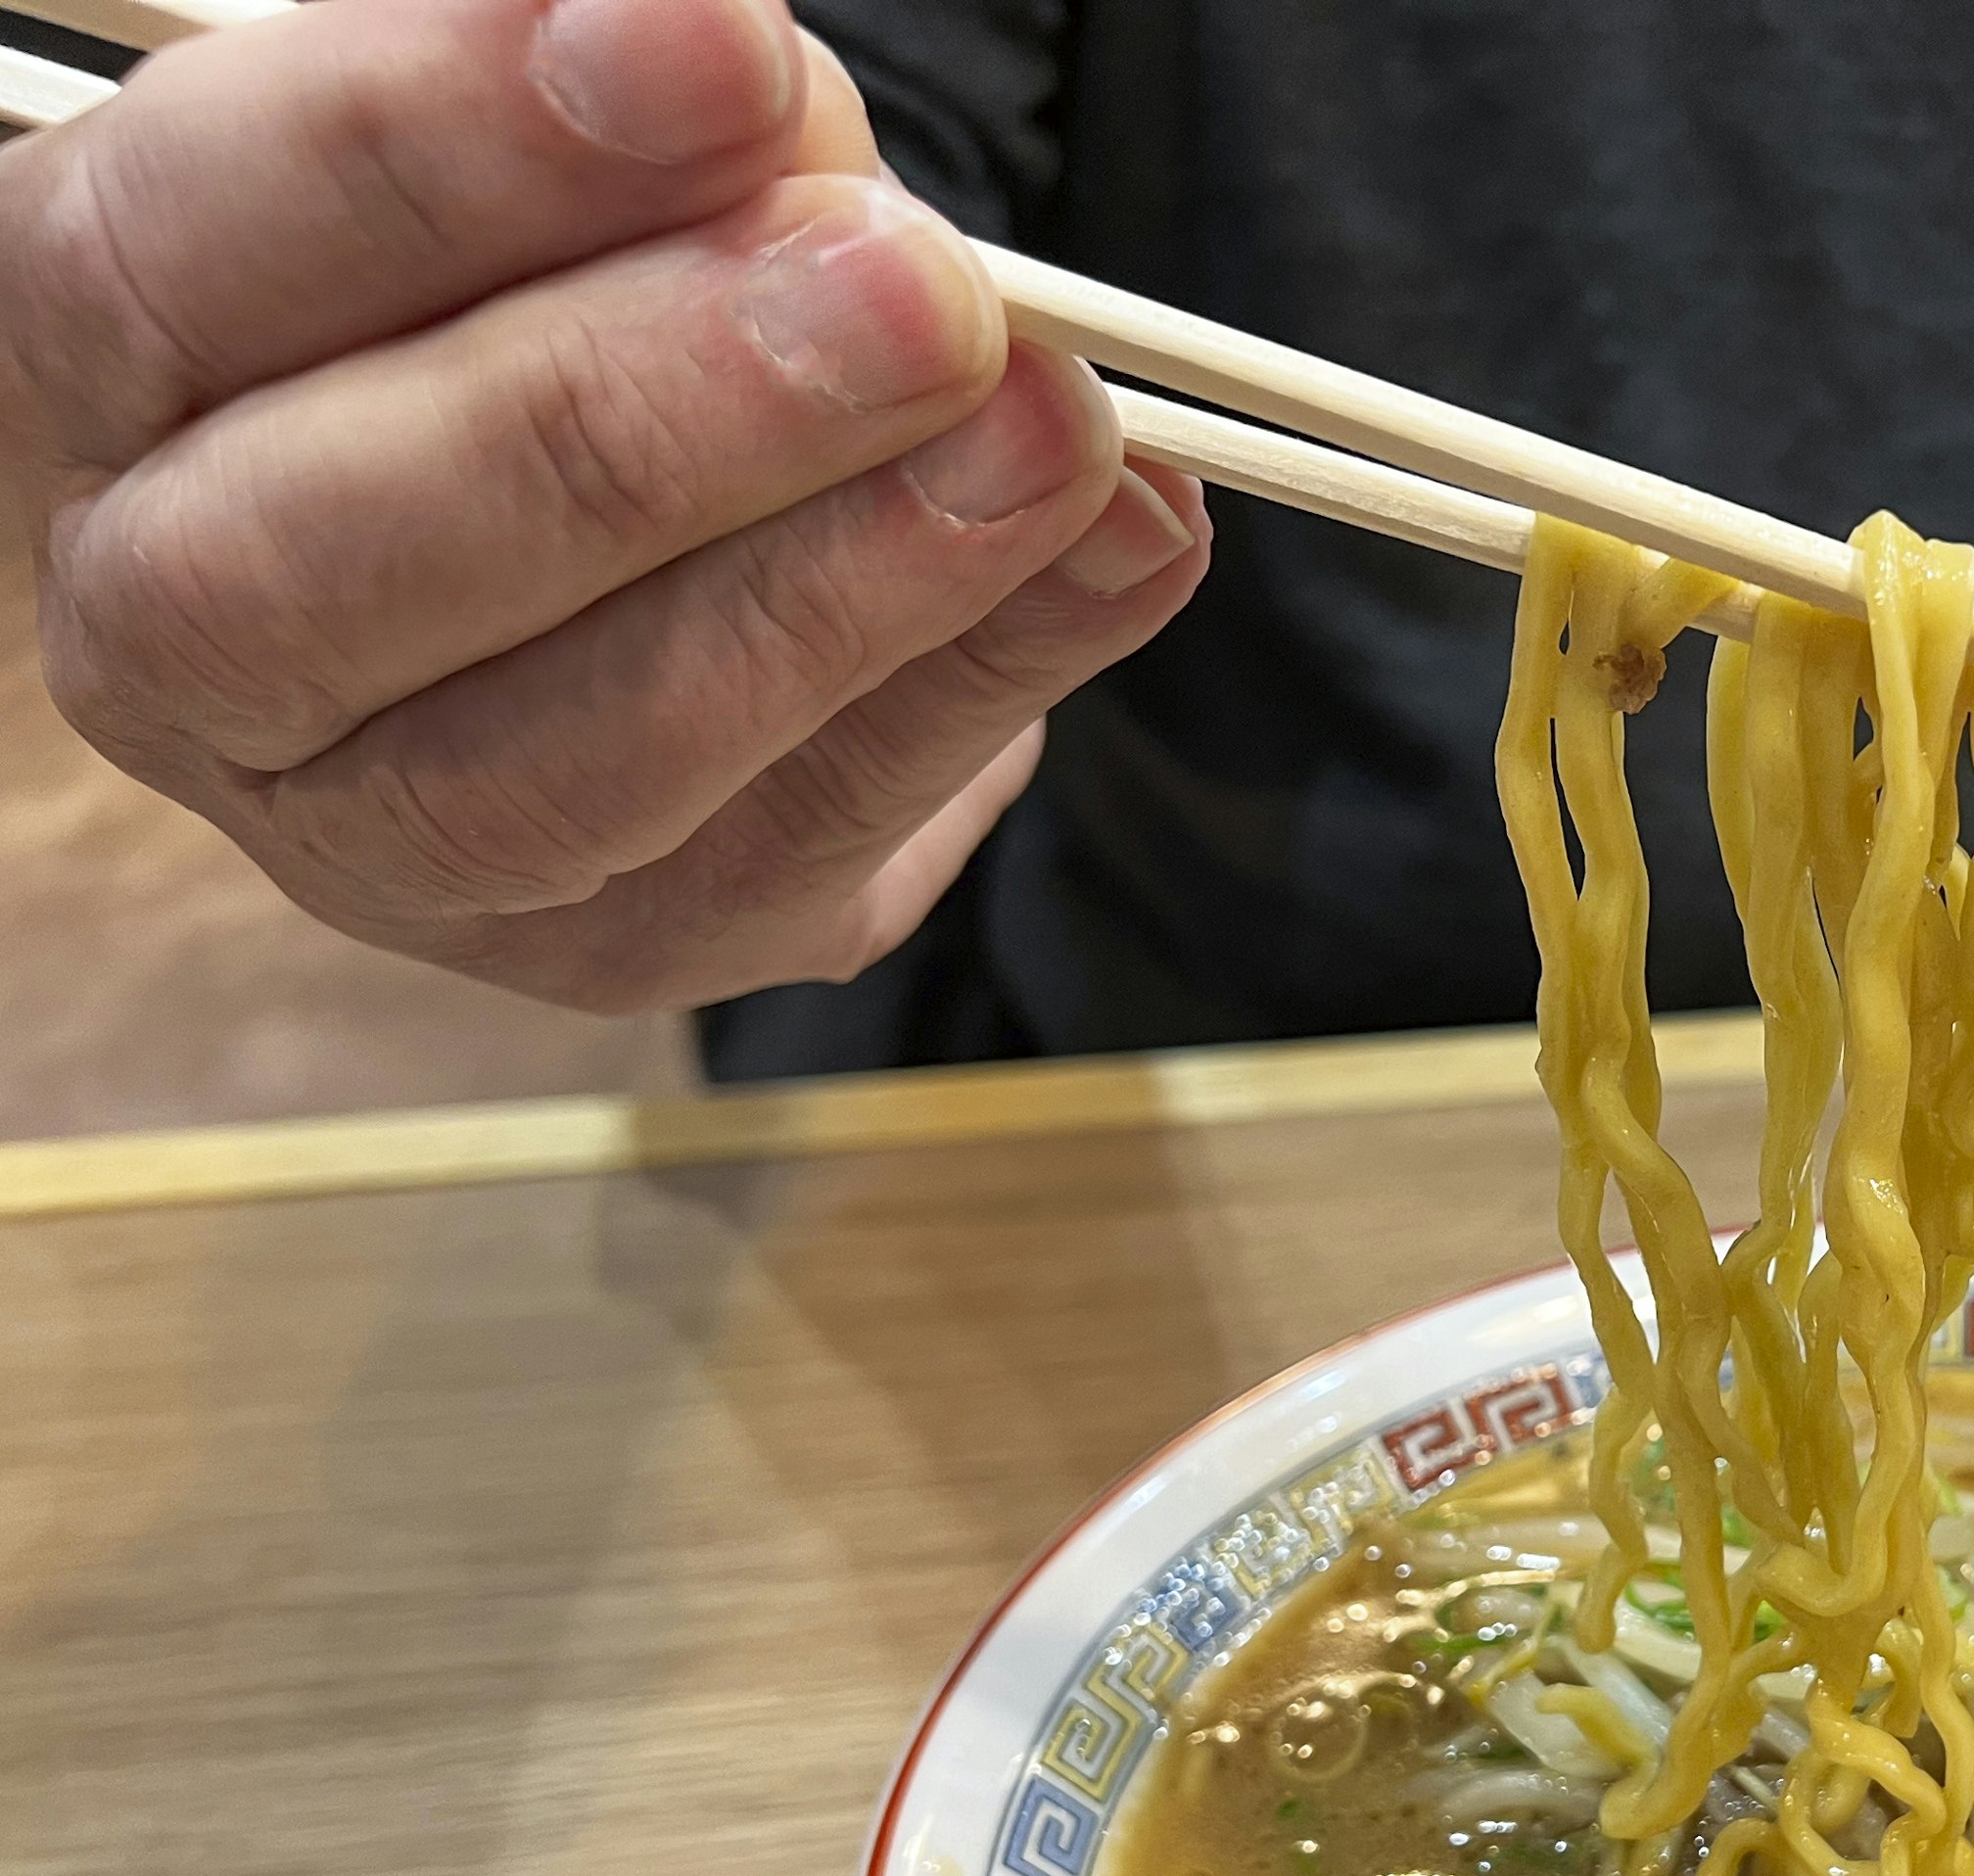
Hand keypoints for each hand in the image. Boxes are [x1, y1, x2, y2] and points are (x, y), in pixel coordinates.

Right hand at [0, 0, 1210, 1013]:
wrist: (620, 492)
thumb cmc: (567, 252)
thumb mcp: (589, 128)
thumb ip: (672, 128)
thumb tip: (828, 179)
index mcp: (104, 351)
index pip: (199, 244)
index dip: (451, 144)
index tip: (721, 45)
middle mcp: (175, 623)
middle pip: (340, 557)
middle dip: (653, 416)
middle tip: (913, 293)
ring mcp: (376, 829)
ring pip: (574, 760)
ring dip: (845, 587)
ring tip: (1055, 431)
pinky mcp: (606, 943)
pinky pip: (788, 849)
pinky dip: (985, 684)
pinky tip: (1125, 545)